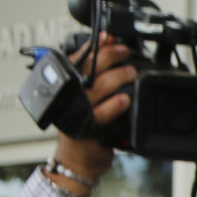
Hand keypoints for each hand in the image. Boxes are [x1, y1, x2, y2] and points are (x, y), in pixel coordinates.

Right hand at [52, 33, 137, 183]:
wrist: (77, 161)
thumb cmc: (82, 129)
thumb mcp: (82, 101)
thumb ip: (92, 81)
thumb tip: (112, 55)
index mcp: (65, 87)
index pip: (77, 59)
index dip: (94, 45)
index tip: (109, 36)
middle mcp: (69, 98)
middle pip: (87, 68)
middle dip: (109, 55)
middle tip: (125, 51)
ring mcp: (78, 113)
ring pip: (96, 87)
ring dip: (117, 76)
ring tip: (131, 71)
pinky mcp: (88, 129)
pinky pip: (101, 115)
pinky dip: (114, 106)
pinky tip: (125, 99)